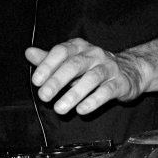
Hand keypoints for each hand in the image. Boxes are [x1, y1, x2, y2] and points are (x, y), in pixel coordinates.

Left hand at [25, 38, 143, 115]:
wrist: (129, 71)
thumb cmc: (91, 67)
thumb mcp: (70, 61)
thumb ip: (49, 59)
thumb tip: (28, 52)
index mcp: (79, 47)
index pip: (61, 51)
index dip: (48, 65)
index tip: (36, 81)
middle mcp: (94, 54)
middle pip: (75, 65)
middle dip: (57, 81)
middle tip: (43, 96)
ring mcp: (108, 68)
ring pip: (91, 79)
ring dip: (74, 94)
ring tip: (59, 109)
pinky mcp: (119, 83)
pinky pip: (106, 91)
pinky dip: (93, 101)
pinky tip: (81, 110)